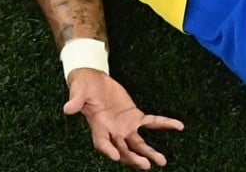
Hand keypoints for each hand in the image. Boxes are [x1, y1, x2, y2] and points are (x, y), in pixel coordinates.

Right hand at [65, 68, 184, 168]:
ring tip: (162, 162)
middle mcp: (112, 131)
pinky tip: (178, 126)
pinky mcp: (134, 117)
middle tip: (145, 166)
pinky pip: (151, 123)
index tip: (115, 157)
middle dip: (133, 158)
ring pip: (138, 143)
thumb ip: (76, 101)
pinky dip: (164, 124)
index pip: (102, 143)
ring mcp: (124, 126)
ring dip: (149, 152)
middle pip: (123, 149)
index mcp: (97, 126)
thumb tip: (67, 108)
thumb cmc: (83, 87)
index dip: (108, 150)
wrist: (93, 81)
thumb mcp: (78, 91)